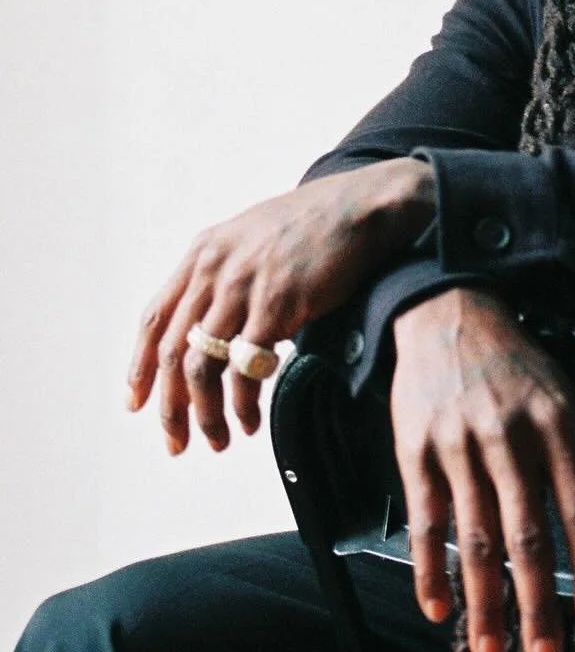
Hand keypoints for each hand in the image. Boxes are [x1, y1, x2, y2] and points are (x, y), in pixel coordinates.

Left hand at [128, 156, 434, 452]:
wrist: (360, 208)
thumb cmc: (313, 226)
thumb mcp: (251, 238)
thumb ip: (224, 275)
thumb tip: (210, 329)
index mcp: (203, 253)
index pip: (155, 319)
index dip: (140, 367)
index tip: (136, 404)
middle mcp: (215, 269)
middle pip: (173, 351)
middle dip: (170, 407)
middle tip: (177, 443)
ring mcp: (244, 286)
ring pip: (203, 366)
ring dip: (206, 414)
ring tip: (219, 440)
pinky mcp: (277, 304)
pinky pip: (245, 367)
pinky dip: (242, 403)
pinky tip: (251, 420)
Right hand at [390, 286, 574, 651]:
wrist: (448, 314)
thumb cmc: (517, 368)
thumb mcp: (565, 405)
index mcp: (557, 424)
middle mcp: (511, 436)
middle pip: (528, 531)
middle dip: (538, 600)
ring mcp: (460, 444)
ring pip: (475, 536)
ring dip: (485, 600)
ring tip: (491, 651)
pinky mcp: (417, 451)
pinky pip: (426, 520)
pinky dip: (431, 570)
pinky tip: (439, 609)